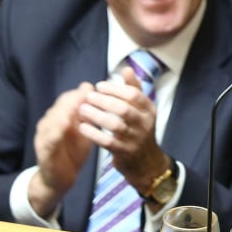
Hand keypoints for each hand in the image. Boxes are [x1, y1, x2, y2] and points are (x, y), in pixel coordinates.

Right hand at [30, 82, 95, 216]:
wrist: (60, 178)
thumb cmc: (73, 151)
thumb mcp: (84, 131)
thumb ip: (89, 115)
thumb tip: (96, 95)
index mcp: (59, 117)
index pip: (67, 99)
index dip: (79, 93)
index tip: (93, 87)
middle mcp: (49, 123)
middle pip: (59, 106)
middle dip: (73, 98)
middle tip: (86, 93)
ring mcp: (44, 136)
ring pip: (52, 119)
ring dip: (64, 110)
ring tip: (76, 104)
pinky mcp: (43, 151)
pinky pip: (48, 139)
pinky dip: (56, 131)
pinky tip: (64, 125)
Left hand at [77, 67, 168, 193]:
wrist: (146, 162)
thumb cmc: (139, 130)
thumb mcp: (142, 110)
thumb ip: (134, 89)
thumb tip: (126, 68)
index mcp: (149, 110)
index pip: (133, 95)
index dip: (114, 89)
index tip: (99, 86)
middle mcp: (145, 124)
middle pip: (124, 108)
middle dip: (104, 101)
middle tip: (87, 97)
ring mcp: (136, 139)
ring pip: (115, 125)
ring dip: (96, 116)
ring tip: (82, 110)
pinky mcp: (125, 153)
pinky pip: (107, 142)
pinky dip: (93, 133)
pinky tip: (82, 127)